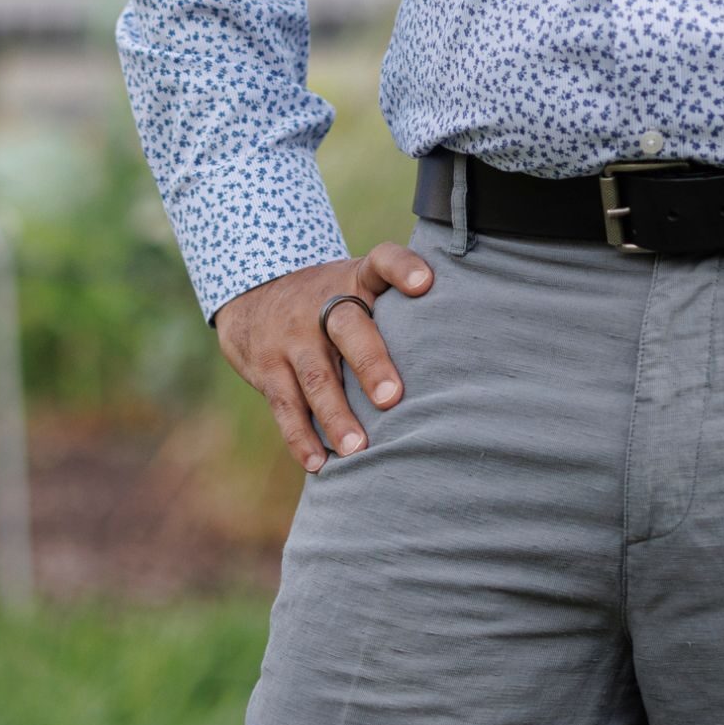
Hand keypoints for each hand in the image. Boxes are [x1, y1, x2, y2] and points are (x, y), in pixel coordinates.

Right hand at [211, 242, 434, 473]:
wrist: (254, 296)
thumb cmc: (331, 302)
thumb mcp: (358, 285)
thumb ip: (398, 305)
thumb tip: (469, 344)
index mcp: (355, 279)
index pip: (381, 261)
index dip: (402, 268)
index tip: (425, 283)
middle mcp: (322, 303)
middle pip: (348, 327)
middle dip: (370, 363)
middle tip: (392, 398)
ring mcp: (292, 337)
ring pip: (315, 376)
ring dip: (336, 415)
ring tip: (358, 449)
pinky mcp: (267, 368)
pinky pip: (285, 405)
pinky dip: (301, 436)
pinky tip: (318, 463)